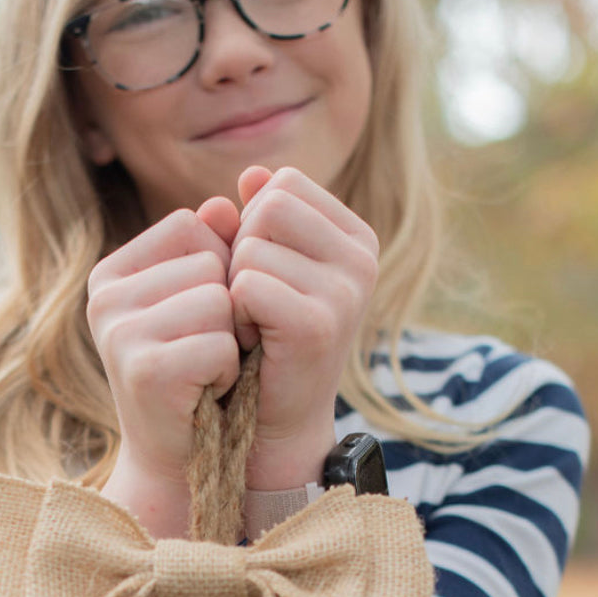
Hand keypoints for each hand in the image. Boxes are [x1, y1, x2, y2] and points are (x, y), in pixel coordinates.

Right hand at [86, 208, 240, 486]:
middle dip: (228, 309)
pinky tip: (203, 391)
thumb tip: (228, 203)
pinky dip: (226, 371)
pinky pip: (220, 344)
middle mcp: (105, 298)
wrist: (174, 458)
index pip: (192, 225)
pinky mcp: (144, 371)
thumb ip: (212, 249)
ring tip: (203, 371)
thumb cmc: (194, 374)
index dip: (218, 268)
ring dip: (229, 341)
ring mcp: (119, 334)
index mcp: (112, 272)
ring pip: (219, 301)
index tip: (200, 317)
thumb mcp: (198, 302)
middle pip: (210, 262)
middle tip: (202, 352)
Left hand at [223, 165, 380, 486]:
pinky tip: (251, 341)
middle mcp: (362, 258)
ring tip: (255, 324)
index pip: (283, 185)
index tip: (264, 276)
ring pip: (251, 246)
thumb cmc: (265, 340)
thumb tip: (251, 174)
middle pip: (269, 206)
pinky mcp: (318, 325)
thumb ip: (257, 219)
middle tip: (253, 303)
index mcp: (356, 236)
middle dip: (242, 251)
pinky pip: (246, 285)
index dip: (254, 225)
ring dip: (235, 287)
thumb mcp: (265, 268)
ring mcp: (346, 291)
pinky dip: (235, 314)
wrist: (276, 422)